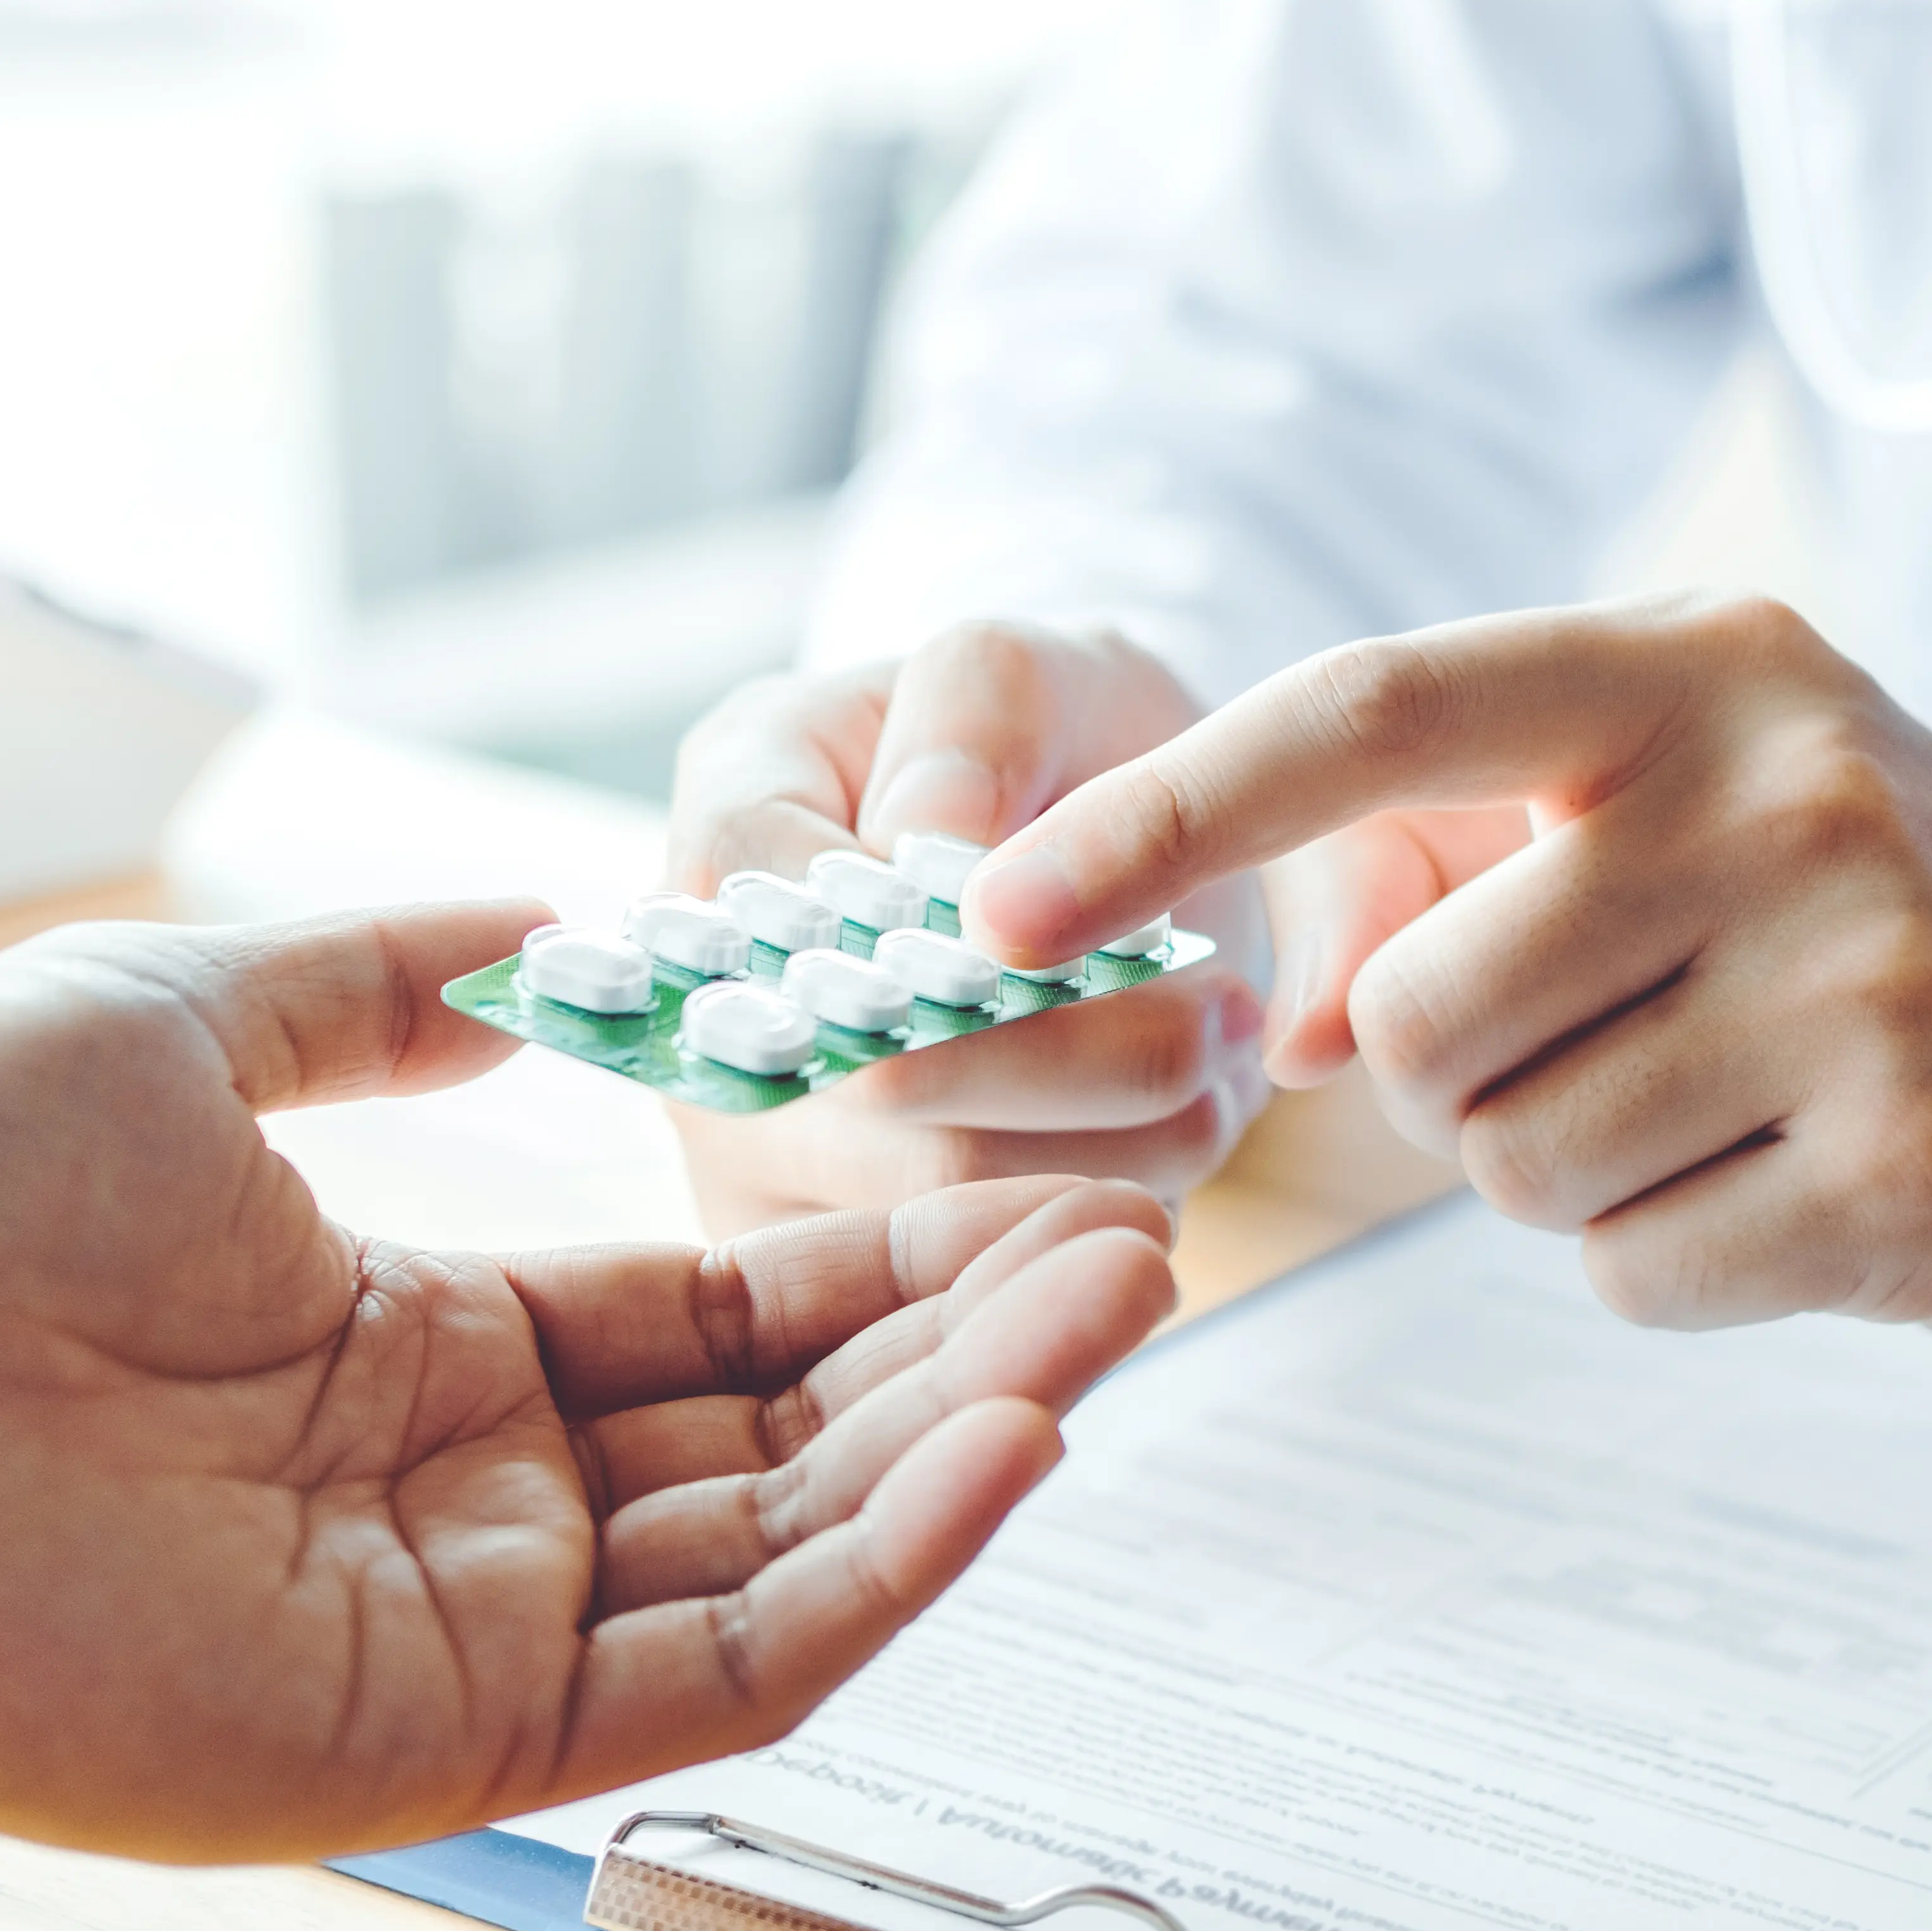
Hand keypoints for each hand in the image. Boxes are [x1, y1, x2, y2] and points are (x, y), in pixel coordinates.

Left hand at [0, 905, 1177, 1859]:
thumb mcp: (174, 1018)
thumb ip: (377, 980)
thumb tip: (547, 932)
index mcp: (420, 1345)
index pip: (719, 1312)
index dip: (881, 1252)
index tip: (1026, 1177)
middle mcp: (471, 1495)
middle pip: (792, 1428)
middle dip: (970, 1335)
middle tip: (1137, 1239)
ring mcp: (471, 1623)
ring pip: (793, 1544)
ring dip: (971, 1431)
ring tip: (1118, 1305)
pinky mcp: (454, 1735)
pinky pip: (725, 1663)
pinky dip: (886, 1568)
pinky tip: (1007, 1448)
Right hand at [665, 624, 1269, 1224]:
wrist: (1096, 843)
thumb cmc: (1046, 738)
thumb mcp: (1026, 666)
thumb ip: (974, 718)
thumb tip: (925, 844)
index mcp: (727, 833)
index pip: (777, 904)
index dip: (929, 937)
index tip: (1072, 934)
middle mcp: (713, 1010)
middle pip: (876, 1089)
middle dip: (1065, 1058)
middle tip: (1217, 1016)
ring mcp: (774, 1150)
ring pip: (948, 1196)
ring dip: (1116, 1137)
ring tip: (1218, 1061)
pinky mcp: (860, 1248)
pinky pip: (990, 1264)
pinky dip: (1112, 1201)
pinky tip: (1180, 1132)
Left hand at [961, 593, 1931, 1385]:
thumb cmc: (1878, 915)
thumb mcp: (1687, 809)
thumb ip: (1458, 868)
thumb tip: (1268, 1022)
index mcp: (1707, 664)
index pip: (1374, 707)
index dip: (1164, 811)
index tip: (991, 909)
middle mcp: (1790, 790)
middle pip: (1419, 1017)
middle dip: (1458, 1078)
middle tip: (1618, 1043)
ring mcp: (1869, 979)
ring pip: (1510, 1165)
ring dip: (1573, 1170)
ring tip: (1731, 1101)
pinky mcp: (1915, 1166)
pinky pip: (1629, 1274)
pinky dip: (1674, 1261)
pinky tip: (1799, 1183)